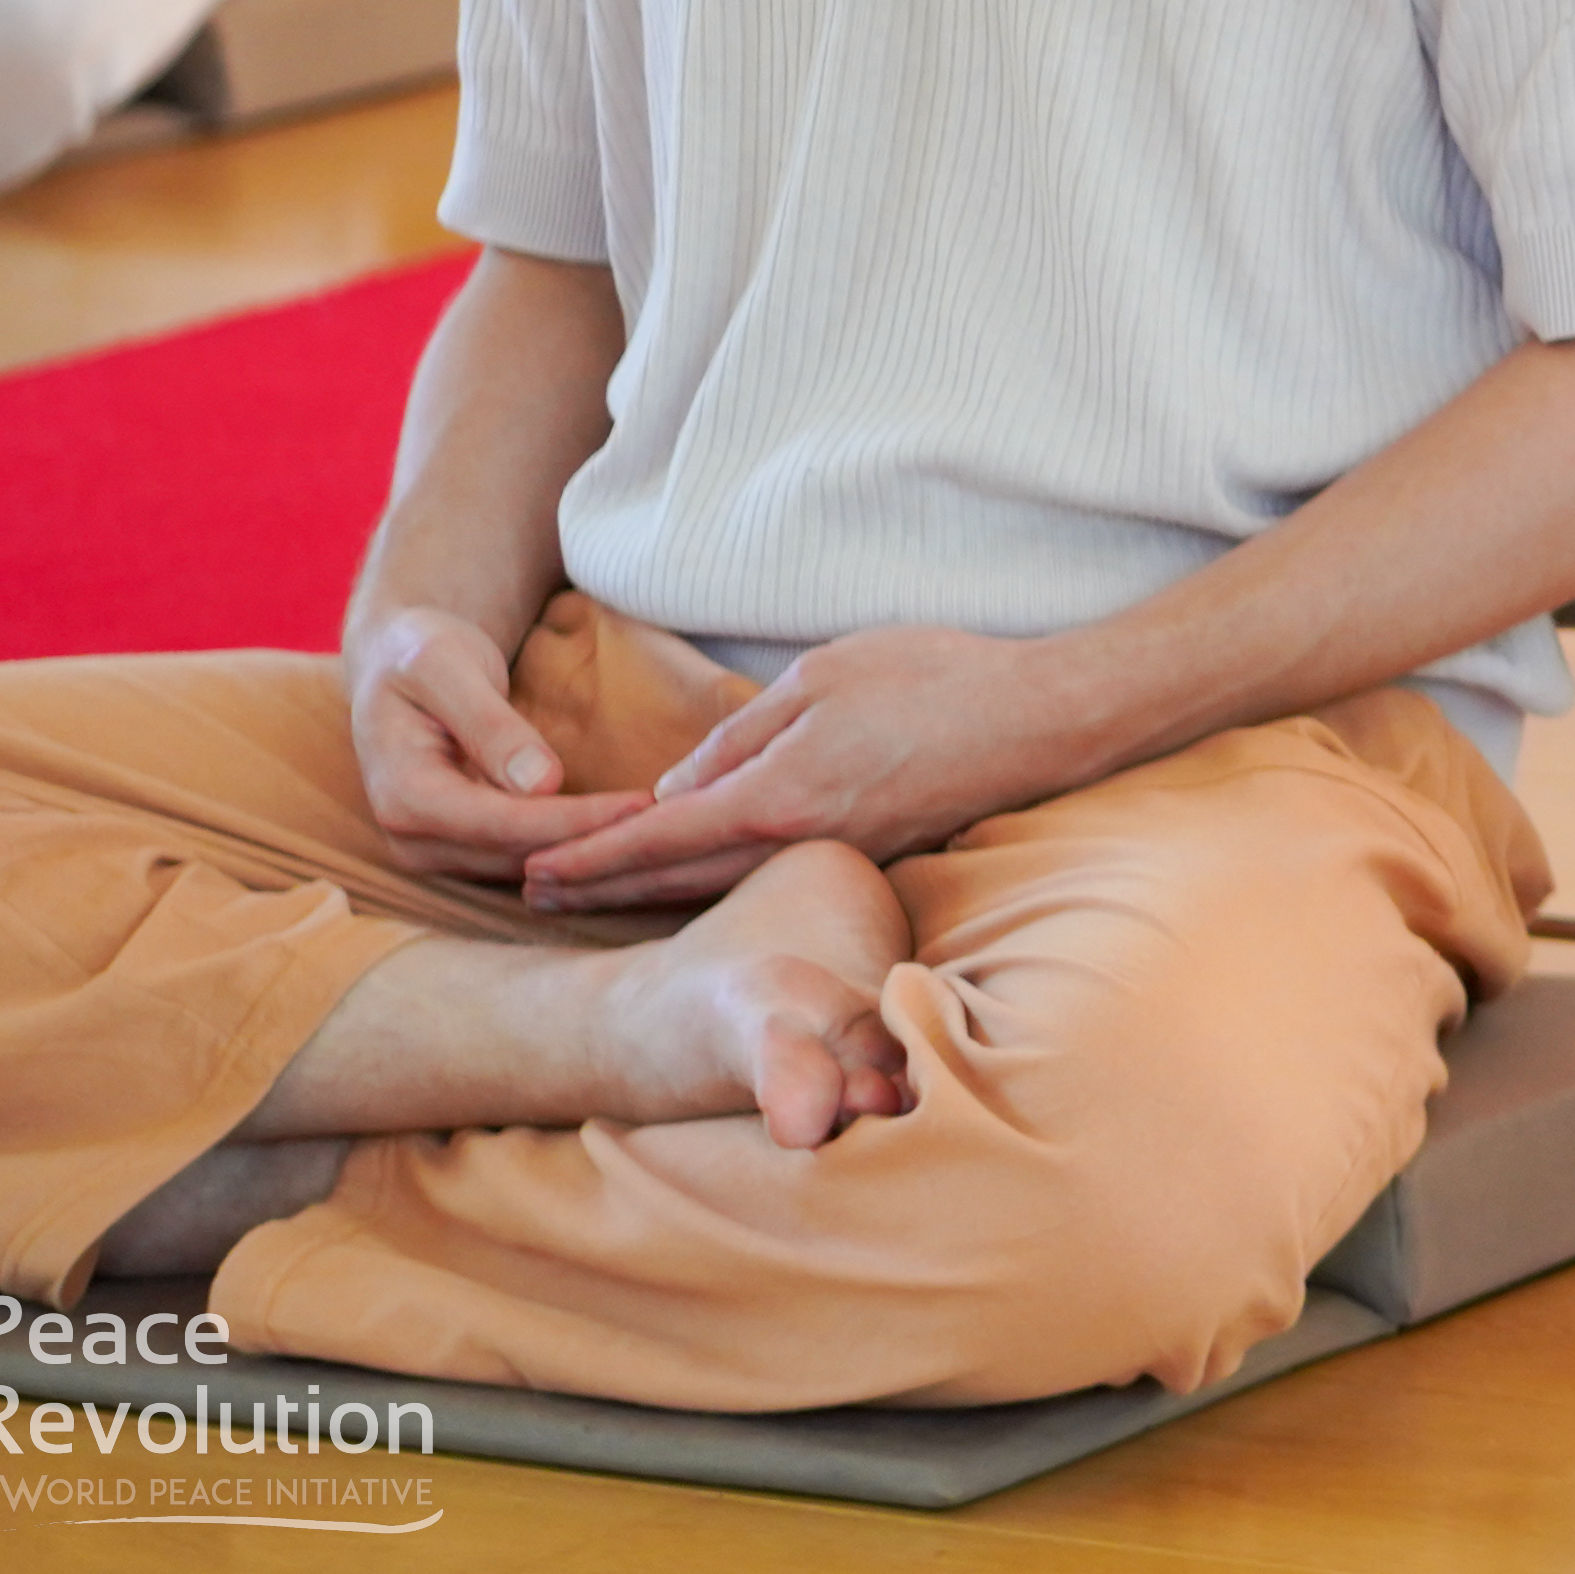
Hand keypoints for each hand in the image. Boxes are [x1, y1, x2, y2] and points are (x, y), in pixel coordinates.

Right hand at [345, 604, 648, 884]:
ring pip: (525, 867)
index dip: (574, 820)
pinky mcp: (460, 850)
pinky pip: (523, 858)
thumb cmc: (422, 653)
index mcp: (403, 796)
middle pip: (517, 855)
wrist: (398, 663)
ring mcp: (434, 851)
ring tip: (662, 825)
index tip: (641, 805)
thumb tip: (542, 784)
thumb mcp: (447, 668)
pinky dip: (573, 845)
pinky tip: (626, 827)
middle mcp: (412, 839)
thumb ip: (490, 724)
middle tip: (672, 820)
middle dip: (592, 841)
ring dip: (589, 850)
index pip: (502, 824)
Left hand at [510, 626, 1102, 912]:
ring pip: (725, 884)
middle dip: (603, 888)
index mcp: (777, 797)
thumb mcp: (822, 676)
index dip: (589, 858)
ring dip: (654, 890)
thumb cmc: (934, 677)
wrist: (1043, 719)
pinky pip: (773, 874)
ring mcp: (840, 854)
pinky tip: (700, 874)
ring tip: (600, 894)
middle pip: (680, 879)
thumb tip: (680, 784)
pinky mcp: (874, 851)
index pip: (658, 837)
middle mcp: (800, 842)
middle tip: (536, 897)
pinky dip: (717, 881)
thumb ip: (743, 731)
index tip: (531, 873)